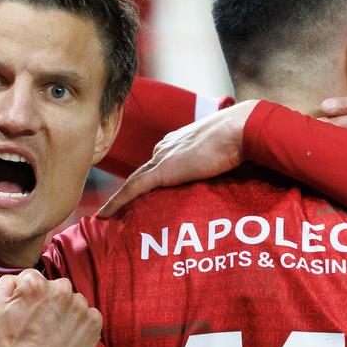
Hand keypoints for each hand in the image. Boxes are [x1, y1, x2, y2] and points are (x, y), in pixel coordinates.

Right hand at [0, 269, 100, 346]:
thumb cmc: (12, 345)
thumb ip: (5, 284)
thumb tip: (19, 279)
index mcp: (36, 283)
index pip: (32, 278)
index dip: (27, 296)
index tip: (26, 313)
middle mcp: (61, 289)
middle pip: (55, 287)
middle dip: (49, 301)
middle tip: (41, 325)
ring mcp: (80, 305)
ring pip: (73, 302)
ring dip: (66, 312)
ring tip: (54, 334)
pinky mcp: (94, 321)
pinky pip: (87, 316)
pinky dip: (80, 325)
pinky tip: (68, 338)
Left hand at [98, 99, 258, 218]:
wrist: (242, 129)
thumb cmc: (243, 139)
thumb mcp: (227, 154)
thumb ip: (219, 165)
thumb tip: (229, 177)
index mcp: (178, 142)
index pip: (157, 163)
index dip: (149, 179)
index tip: (141, 196)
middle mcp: (165, 147)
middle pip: (142, 173)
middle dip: (131, 191)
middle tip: (118, 212)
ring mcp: (163, 158)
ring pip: (133, 182)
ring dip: (119, 199)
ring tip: (107, 216)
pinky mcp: (163, 170)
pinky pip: (132, 189)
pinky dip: (116, 202)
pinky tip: (104, 216)